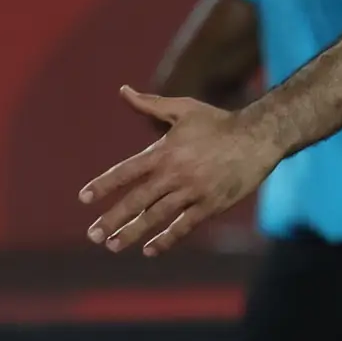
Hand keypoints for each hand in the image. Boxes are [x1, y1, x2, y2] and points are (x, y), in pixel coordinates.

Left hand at [82, 85, 275, 253]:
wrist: (258, 136)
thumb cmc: (218, 121)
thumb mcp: (183, 108)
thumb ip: (150, 105)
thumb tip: (124, 90)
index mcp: (164, 152)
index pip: (126, 171)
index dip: (104, 185)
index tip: (84, 198)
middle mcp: (175, 174)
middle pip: (137, 200)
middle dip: (112, 219)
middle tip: (93, 235)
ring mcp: (193, 191)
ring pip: (157, 217)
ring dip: (133, 233)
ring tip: (114, 245)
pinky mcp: (211, 205)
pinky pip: (184, 226)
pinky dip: (167, 239)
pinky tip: (150, 249)